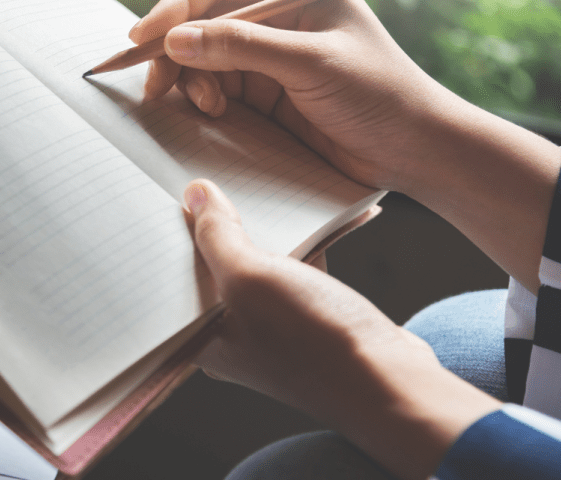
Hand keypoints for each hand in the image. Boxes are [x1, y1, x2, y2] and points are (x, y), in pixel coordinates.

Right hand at [132, 0, 453, 189]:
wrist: (411, 149)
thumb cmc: (379, 94)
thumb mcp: (310, 64)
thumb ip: (242, 47)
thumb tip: (176, 39)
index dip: (176, 7)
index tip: (145, 36)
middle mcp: (278, 10)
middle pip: (201, 18)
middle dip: (175, 49)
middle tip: (155, 84)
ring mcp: (267, 50)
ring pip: (201, 54)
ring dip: (190, 79)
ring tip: (204, 106)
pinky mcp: (262, 87)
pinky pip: (213, 83)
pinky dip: (202, 96)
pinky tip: (213, 112)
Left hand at [185, 179, 499, 479]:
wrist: (393, 383)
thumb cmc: (314, 342)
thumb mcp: (251, 277)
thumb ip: (217, 235)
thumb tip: (195, 195)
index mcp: (201, 338)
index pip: (170, 279)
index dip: (169, 236)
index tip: (167, 192)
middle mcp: (230, 336)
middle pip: (212, 267)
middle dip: (217, 224)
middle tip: (212, 178)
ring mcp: (271, 327)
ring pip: (256, 265)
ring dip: (264, 227)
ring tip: (262, 184)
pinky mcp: (309, 317)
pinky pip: (297, 268)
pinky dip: (307, 240)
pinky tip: (325, 210)